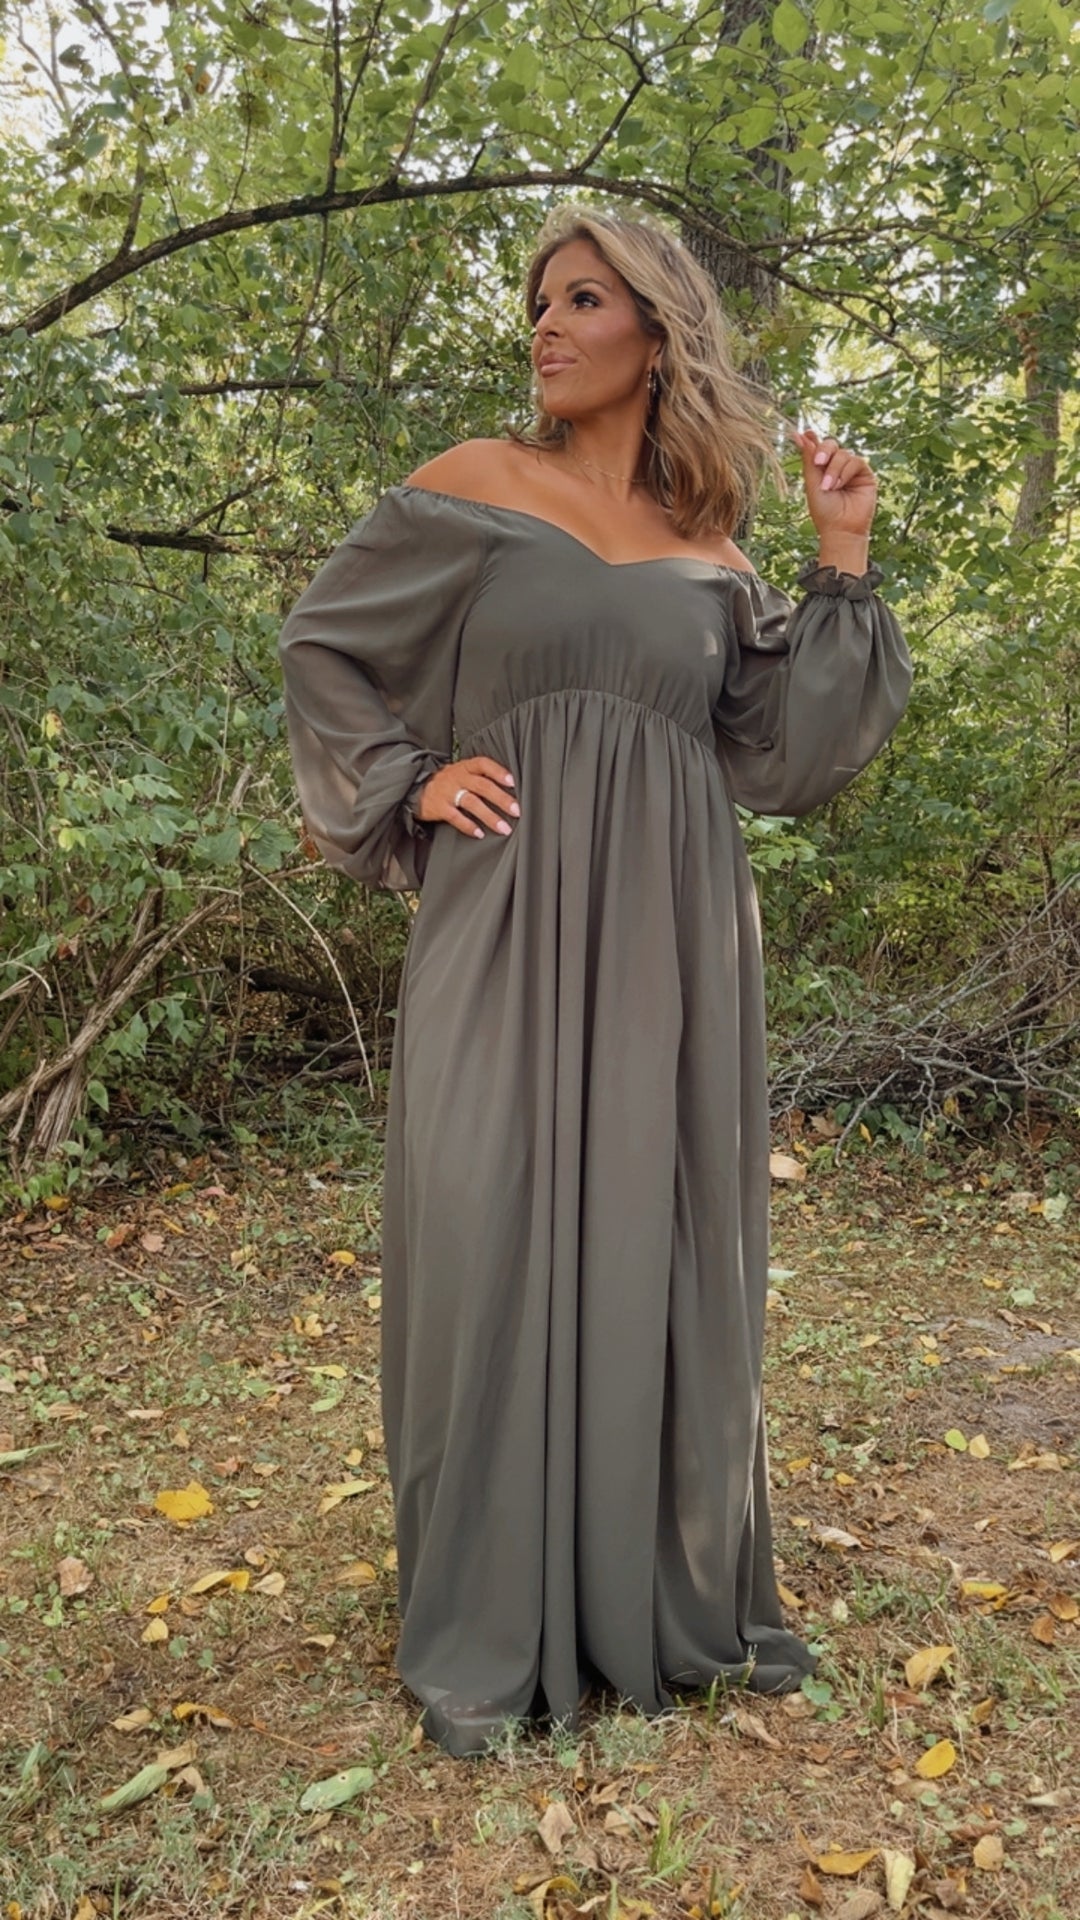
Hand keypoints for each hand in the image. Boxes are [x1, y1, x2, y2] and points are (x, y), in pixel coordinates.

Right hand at [415, 756, 518, 838]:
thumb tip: (508, 789)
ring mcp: (448, 792)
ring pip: (472, 802)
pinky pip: (456, 817)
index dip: (498, 772)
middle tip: (516, 810)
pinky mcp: (439, 807)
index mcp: (465, 767)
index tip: (512, 782)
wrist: (415, 788)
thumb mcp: (461, 772)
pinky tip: (480, 833)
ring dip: (490, 816)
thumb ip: (480, 777)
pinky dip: (468, 826)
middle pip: (482, 786)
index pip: (484, 764)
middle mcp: (457, 777)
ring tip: (504, 828)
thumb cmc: (446, 782)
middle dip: (501, 799)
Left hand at [791, 428, 877, 558]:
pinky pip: (855, 461)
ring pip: (843, 454)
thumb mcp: (812, 482)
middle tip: (817, 463)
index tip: (805, 433)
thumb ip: (809, 459)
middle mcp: (836, 467)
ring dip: (834, 469)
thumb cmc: (824, 510)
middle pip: (831, 445)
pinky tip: (839, 485)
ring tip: (829, 487)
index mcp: (821, 468)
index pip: (818, 448)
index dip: (812, 439)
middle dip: (823, 451)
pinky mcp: (864, 474)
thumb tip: (800, 434)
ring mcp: (851, 469)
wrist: (840, 529)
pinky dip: (845, 472)